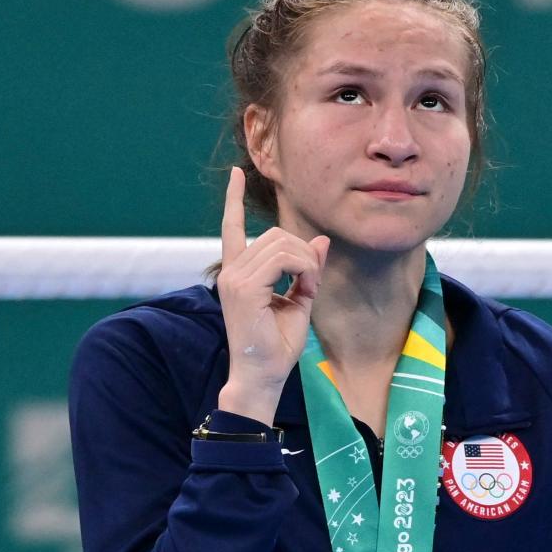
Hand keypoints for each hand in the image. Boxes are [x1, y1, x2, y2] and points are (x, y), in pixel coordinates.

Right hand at [216, 166, 329, 425]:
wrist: (262, 376)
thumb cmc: (277, 346)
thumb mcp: (299, 301)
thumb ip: (307, 270)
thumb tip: (321, 240)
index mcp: (237, 273)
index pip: (231, 227)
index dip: (233, 200)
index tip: (235, 175)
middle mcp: (231, 270)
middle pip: (275, 234)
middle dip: (303, 254)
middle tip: (310, 285)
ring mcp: (234, 277)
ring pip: (281, 243)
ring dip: (306, 263)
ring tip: (308, 290)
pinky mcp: (244, 286)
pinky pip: (284, 258)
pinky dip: (304, 269)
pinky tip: (305, 289)